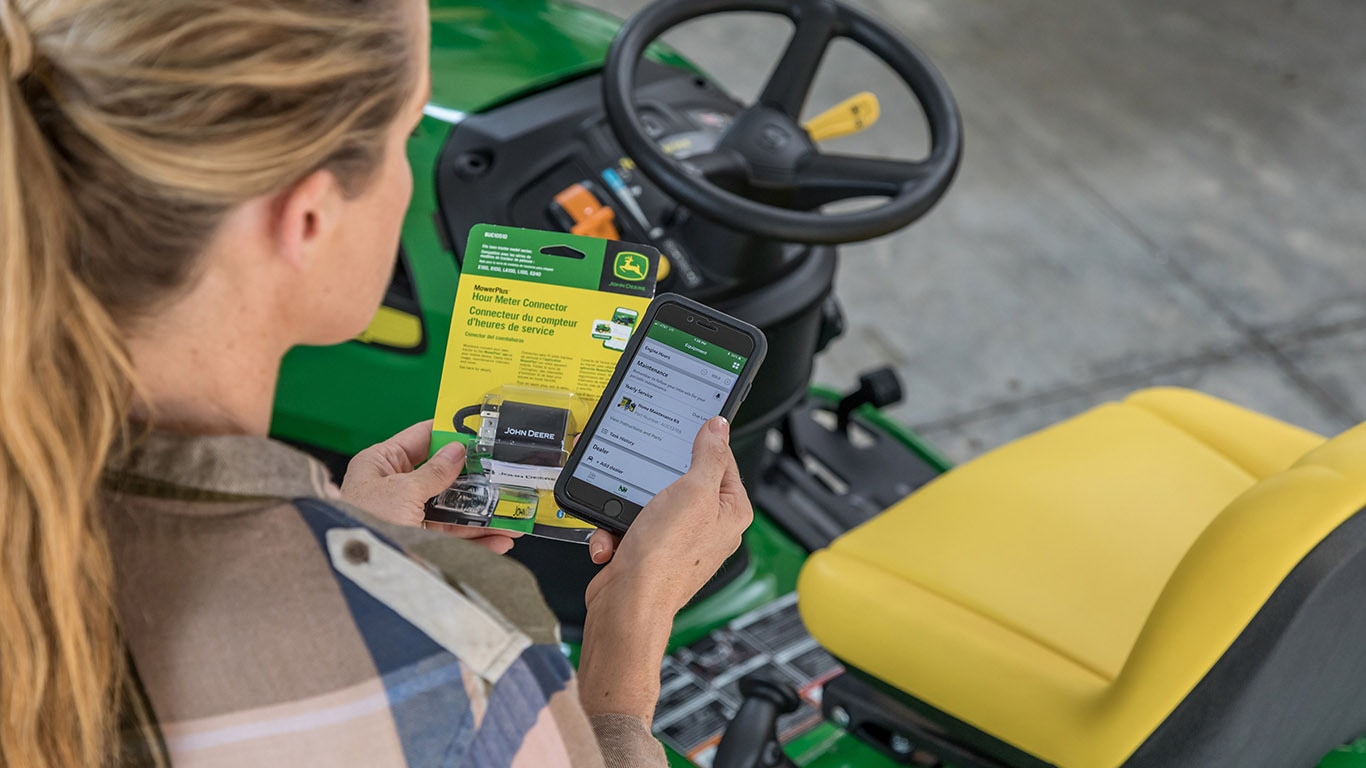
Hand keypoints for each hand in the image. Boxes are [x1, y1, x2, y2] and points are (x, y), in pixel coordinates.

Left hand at [340, 421, 522, 553]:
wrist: (357, 571)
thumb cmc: (364, 523)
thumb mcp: (403, 490)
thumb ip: (435, 472)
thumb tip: (457, 450)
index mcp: (380, 463)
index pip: (420, 438)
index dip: (448, 433)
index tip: (478, 431)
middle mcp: (393, 487)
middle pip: (441, 476)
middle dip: (473, 479)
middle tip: (501, 475)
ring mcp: (407, 515)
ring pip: (450, 509)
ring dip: (480, 513)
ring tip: (509, 515)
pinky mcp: (417, 540)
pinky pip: (450, 536)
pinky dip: (476, 539)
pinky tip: (498, 540)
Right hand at [577, 417, 752, 722]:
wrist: (627, 606)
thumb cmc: (666, 557)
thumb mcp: (693, 491)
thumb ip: (708, 455)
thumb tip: (719, 427)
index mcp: (730, 511)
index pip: (721, 460)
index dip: (700, 443)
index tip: (682, 429)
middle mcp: (708, 527)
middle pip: (679, 480)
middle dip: (649, 481)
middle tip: (640, 478)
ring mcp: (677, 542)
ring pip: (646, 503)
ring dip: (624, 510)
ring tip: (623, 522)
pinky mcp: (648, 554)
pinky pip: (628, 528)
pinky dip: (615, 534)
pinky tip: (614, 545)